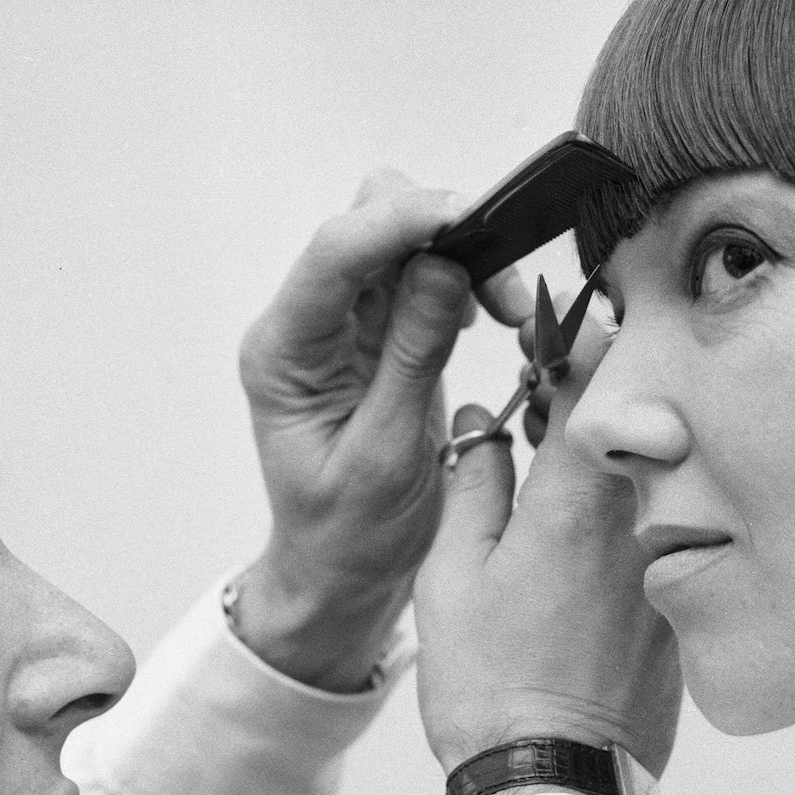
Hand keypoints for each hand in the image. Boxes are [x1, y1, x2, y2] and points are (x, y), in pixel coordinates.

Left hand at [235, 172, 525, 691]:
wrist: (342, 574)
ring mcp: (343, 325)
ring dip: (463, 257)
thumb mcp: (386, 458)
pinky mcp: (379, 334)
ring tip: (509, 311)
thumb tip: (444, 268)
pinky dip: (466, 281)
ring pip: (403, 241)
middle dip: (440, 233)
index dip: (400, 222)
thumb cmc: (350, 534)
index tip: (468, 220)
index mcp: (284, 354)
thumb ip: (411, 359)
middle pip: (366, 223)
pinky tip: (491, 318)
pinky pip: (424, 277)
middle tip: (502, 289)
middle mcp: (306, 325)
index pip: (334, 254)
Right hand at [415, 313, 681, 778]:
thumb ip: (471, 484)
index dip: (575, 336)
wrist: (555, 782)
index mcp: (576, 500)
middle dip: (596, 393)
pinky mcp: (684, 606)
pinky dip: (638, 516)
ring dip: (619, 454)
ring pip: (655, 474)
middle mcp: (639, 521)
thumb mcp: (451, 577)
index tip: (553, 326)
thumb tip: (479, 425)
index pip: (595, 376)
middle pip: (635, 418)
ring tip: (569, 462)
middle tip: (555, 388)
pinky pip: (666, 535)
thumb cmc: (490, 687)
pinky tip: (595, 539)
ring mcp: (670, 565)